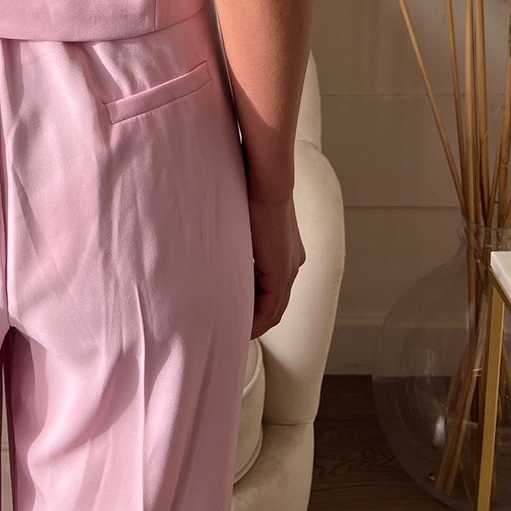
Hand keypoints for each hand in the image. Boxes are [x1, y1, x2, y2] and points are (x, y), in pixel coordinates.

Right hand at [247, 188, 304, 338]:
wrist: (267, 179)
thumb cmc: (250, 188)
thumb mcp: (243, 219)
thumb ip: (238, 235)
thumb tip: (219, 239)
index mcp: (285, 250)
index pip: (272, 287)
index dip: (255, 303)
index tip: (235, 310)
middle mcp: (292, 262)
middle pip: (276, 303)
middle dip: (256, 319)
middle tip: (234, 327)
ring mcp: (289, 268)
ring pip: (274, 309)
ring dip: (256, 323)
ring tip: (235, 331)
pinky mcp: (281, 272)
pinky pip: (270, 309)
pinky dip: (257, 321)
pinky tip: (242, 328)